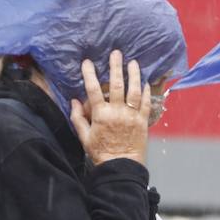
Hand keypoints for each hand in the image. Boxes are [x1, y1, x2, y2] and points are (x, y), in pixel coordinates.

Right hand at [69, 50, 151, 165]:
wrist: (121, 165)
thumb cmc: (101, 152)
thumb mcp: (84, 137)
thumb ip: (78, 118)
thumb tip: (73, 101)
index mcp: (101, 115)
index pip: (93, 90)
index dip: (89, 74)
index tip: (87, 62)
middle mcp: (117, 112)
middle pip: (116, 85)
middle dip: (115, 67)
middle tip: (116, 53)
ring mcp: (132, 115)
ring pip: (134, 91)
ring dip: (133, 75)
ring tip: (133, 62)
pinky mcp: (143, 121)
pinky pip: (146, 103)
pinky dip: (146, 91)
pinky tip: (144, 81)